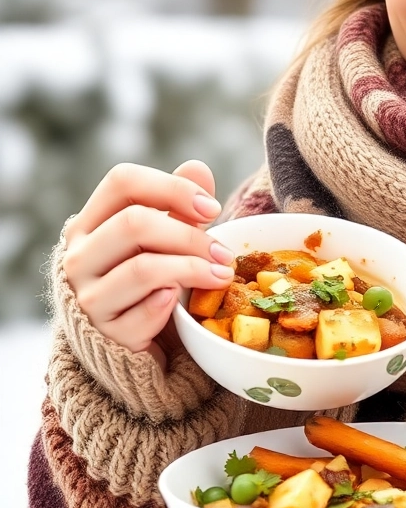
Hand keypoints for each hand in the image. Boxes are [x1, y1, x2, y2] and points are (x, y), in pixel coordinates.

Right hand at [63, 159, 234, 367]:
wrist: (122, 340)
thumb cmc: (144, 280)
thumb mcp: (161, 240)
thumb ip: (177, 205)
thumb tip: (197, 167)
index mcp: (89, 222)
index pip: (122, 182)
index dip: (172, 187)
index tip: (212, 208)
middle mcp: (79, 256)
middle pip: (134, 223)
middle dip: (190, 235)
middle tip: (224, 253)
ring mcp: (86, 296)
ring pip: (142, 269)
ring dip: (191, 269)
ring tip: (221, 275)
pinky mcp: (105, 333)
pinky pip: (144, 314)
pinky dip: (169, 305)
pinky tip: (183, 302)